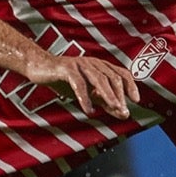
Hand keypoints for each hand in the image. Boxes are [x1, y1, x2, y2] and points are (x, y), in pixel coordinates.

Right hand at [25, 53, 139, 118]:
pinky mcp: (67, 68)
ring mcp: (80, 64)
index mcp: (100, 66)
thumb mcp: (88, 93)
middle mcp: (93, 63)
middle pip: (112, 77)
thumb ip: (105, 101)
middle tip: (124, 110)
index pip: (122, 73)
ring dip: (108, 95)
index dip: (131, 86)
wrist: (39, 67)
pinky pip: (79, 84)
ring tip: (114, 108)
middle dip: (120, 95)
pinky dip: (85, 98)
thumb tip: (124, 113)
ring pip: (99, 79)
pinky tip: (89, 110)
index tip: (136, 100)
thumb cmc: (64, 80)